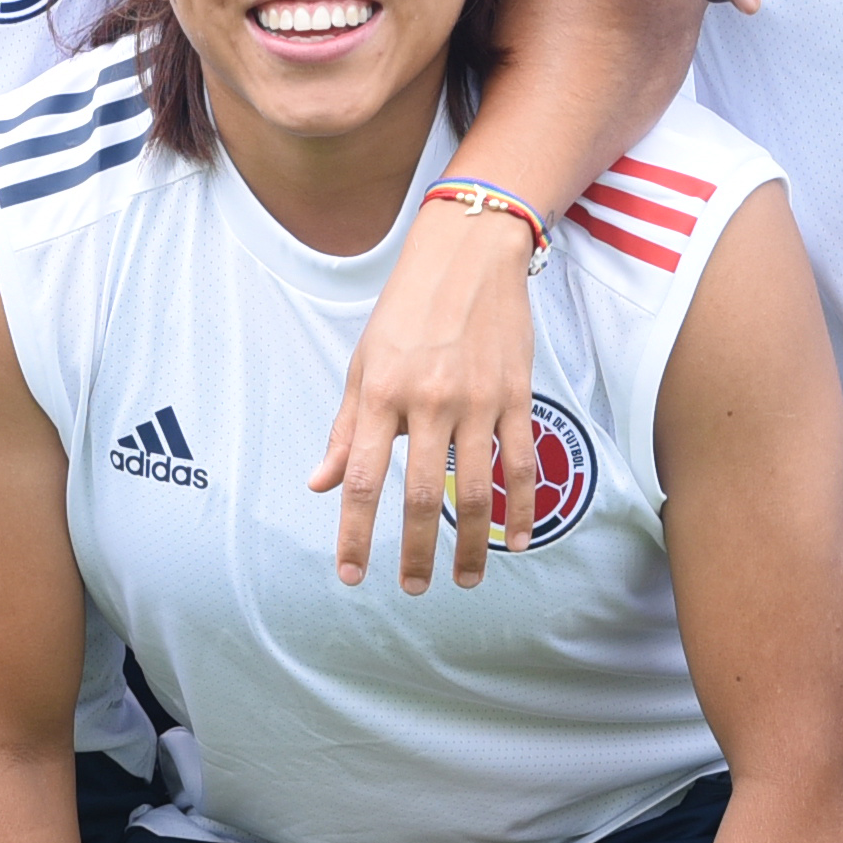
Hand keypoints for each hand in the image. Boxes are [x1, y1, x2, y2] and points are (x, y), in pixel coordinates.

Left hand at [310, 199, 540, 594]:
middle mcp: (427, 402)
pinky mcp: (515, 395)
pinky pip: (521, 464)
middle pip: (420, 496)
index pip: (364, 480)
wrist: (468, 253)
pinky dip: (521, 508)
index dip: (356, 533)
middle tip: (413, 588)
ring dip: (470, 544)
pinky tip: (518, 541)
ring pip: (475, 490)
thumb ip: (346, 429)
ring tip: (465, 579)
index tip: (352, 575)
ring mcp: (476, 401)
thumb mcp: (363, 363)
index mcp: (381, 394)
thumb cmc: (406, 309)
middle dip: (414, 552)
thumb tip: (320, 484)